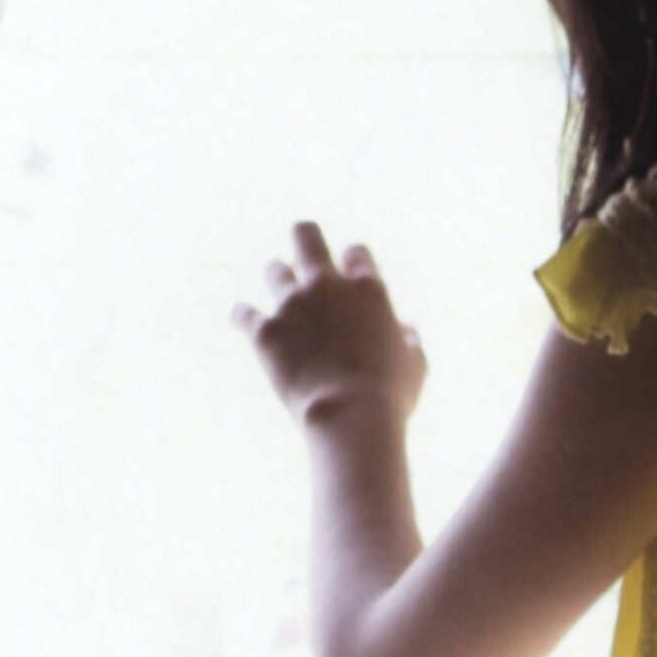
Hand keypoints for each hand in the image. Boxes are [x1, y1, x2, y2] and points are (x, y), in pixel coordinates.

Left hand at [235, 222, 426, 427]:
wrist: (351, 419)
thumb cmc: (390, 398)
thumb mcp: (415, 368)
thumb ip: (411, 341)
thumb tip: (406, 330)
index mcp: (368, 289)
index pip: (356, 251)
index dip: (352, 264)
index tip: (350, 279)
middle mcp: (327, 286)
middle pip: (306, 236)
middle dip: (303, 241)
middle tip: (301, 256)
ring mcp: (293, 305)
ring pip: (274, 269)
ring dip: (277, 279)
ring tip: (281, 299)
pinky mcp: (266, 331)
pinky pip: (243, 312)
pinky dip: (242, 316)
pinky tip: (241, 320)